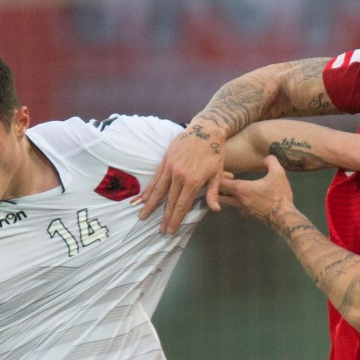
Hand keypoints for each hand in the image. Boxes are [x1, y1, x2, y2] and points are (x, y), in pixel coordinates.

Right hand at [138, 119, 226, 233]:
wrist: (206, 129)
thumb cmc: (214, 152)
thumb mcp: (217, 173)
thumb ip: (213, 192)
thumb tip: (215, 210)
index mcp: (193, 181)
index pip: (182, 205)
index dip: (175, 219)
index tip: (170, 230)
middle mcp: (179, 176)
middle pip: (169, 201)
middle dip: (164, 217)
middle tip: (159, 230)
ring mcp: (170, 167)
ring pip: (158, 190)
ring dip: (150, 205)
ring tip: (142, 215)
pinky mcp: (165, 160)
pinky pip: (156, 178)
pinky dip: (149, 189)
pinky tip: (144, 198)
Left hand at [218, 156, 294, 223]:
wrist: (284, 218)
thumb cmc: (279, 195)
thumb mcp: (278, 173)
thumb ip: (271, 161)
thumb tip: (267, 158)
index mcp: (241, 189)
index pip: (220, 183)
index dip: (218, 176)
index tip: (224, 172)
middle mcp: (238, 200)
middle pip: (219, 194)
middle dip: (218, 187)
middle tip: (225, 179)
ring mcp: (242, 209)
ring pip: (227, 201)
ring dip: (227, 194)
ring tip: (232, 185)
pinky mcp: (248, 214)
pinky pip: (238, 206)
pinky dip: (237, 200)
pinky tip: (245, 195)